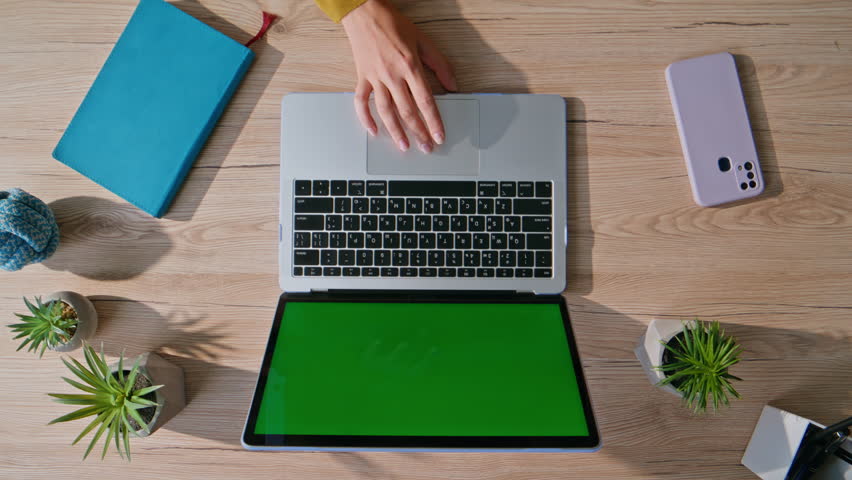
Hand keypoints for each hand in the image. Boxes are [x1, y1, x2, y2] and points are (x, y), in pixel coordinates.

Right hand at [341, 0, 456, 152]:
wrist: (364, 13)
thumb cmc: (393, 24)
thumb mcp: (423, 40)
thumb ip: (440, 64)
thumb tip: (453, 85)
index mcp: (410, 66)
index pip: (425, 101)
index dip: (434, 121)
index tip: (439, 135)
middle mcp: (392, 75)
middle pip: (407, 111)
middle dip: (419, 132)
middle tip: (426, 147)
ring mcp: (375, 77)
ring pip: (386, 111)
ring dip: (395, 131)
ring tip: (404, 145)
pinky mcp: (362, 77)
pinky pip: (361, 102)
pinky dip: (365, 118)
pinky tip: (374, 130)